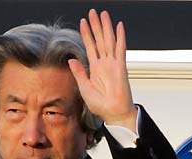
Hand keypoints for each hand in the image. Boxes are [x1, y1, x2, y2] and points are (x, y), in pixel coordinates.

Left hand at [68, 9, 136, 131]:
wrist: (112, 113)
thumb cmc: (100, 104)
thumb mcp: (84, 88)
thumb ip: (79, 72)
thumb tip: (71, 59)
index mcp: (95, 69)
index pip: (90, 47)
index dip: (87, 35)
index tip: (83, 22)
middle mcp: (104, 64)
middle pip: (99, 40)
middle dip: (96, 26)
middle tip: (93, 12)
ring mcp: (113, 64)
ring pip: (109, 41)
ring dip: (105, 27)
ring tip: (103, 14)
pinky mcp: (120, 67)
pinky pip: (120, 49)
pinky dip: (120, 37)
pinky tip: (118, 26)